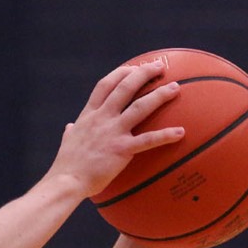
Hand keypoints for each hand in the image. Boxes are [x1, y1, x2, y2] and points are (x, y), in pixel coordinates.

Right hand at [49, 59, 184, 197]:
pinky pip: (148, 140)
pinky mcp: (122, 149)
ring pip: (140, 107)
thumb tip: (70, 128)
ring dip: (159, 95)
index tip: (133, 67)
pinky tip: (181, 132)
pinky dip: (165, 135)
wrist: (66, 181)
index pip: (106, 85)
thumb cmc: (66, 165)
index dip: (121, 73)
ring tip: (175, 87)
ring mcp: (113, 132)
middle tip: (160, 66)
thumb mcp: (68, 142)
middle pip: (125, 87)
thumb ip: (71, 132)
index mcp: (89, 115)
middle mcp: (102, 118)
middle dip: (144, 73)